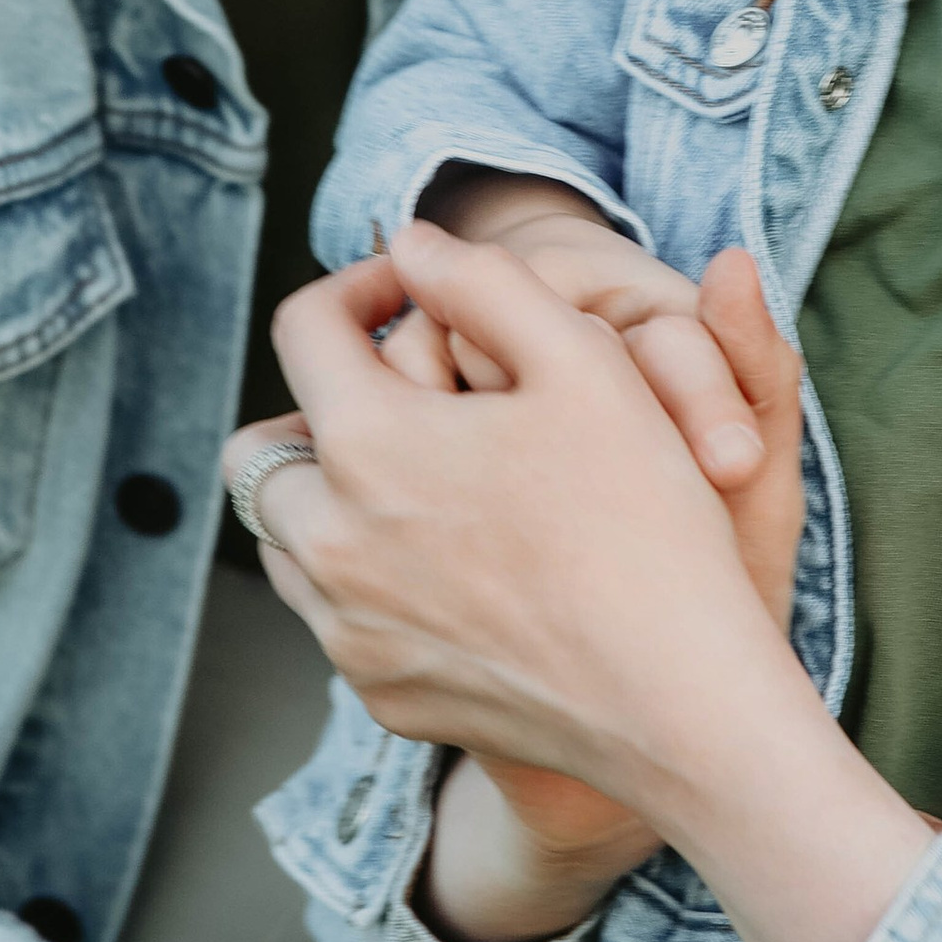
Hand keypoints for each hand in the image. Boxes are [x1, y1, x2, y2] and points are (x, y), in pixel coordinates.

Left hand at [253, 231, 802, 812]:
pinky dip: (368, 578)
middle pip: (262, 445)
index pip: (302, 328)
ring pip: (287, 538)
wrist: (680, 700)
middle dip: (327, 405)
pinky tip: (455, 566)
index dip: (357, 286)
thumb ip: (486, 280)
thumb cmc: (646, 521)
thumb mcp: (587, 361)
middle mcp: (331, 541)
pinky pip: (336, 616)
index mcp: (369, 443)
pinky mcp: (379, 692)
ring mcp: (348, 629)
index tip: (412, 292)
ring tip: (428, 481)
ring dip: (333, 496)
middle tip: (413, 398)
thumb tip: (409, 241)